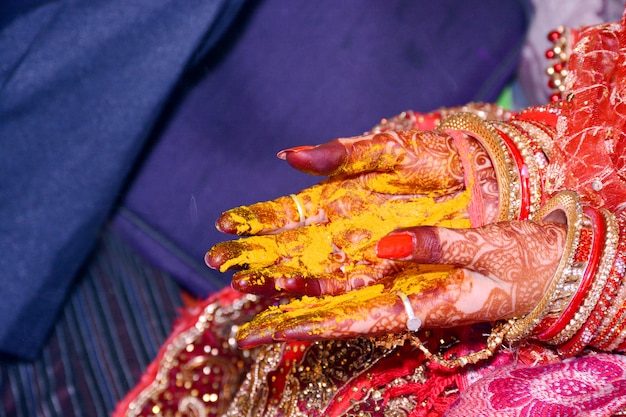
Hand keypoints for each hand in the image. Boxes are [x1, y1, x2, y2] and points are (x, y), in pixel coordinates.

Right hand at [207, 130, 497, 295]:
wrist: (485, 180)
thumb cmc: (438, 159)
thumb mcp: (391, 151)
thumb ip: (344, 153)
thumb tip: (288, 157)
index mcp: (340, 198)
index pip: (289, 213)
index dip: (256, 219)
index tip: (223, 225)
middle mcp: (345, 232)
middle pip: (293, 250)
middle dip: (256, 258)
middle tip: (221, 266)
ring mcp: (364, 258)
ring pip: (313, 277)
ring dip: (279, 286)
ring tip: (246, 292)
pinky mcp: (390, 279)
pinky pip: (349, 296)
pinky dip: (320, 305)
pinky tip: (293, 311)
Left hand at [235, 220, 566, 347]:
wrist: (546, 267)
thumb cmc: (523, 264)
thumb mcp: (489, 249)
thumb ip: (441, 246)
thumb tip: (390, 244)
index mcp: (423, 304)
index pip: (355, 321)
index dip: (311, 326)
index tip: (269, 331)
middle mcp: (404, 300)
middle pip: (336, 315)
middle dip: (288, 320)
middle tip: (240, 325)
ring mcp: (403, 288)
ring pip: (341, 298)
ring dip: (297, 300)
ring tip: (251, 296)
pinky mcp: (407, 273)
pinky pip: (360, 280)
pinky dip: (325, 279)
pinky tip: (297, 275)